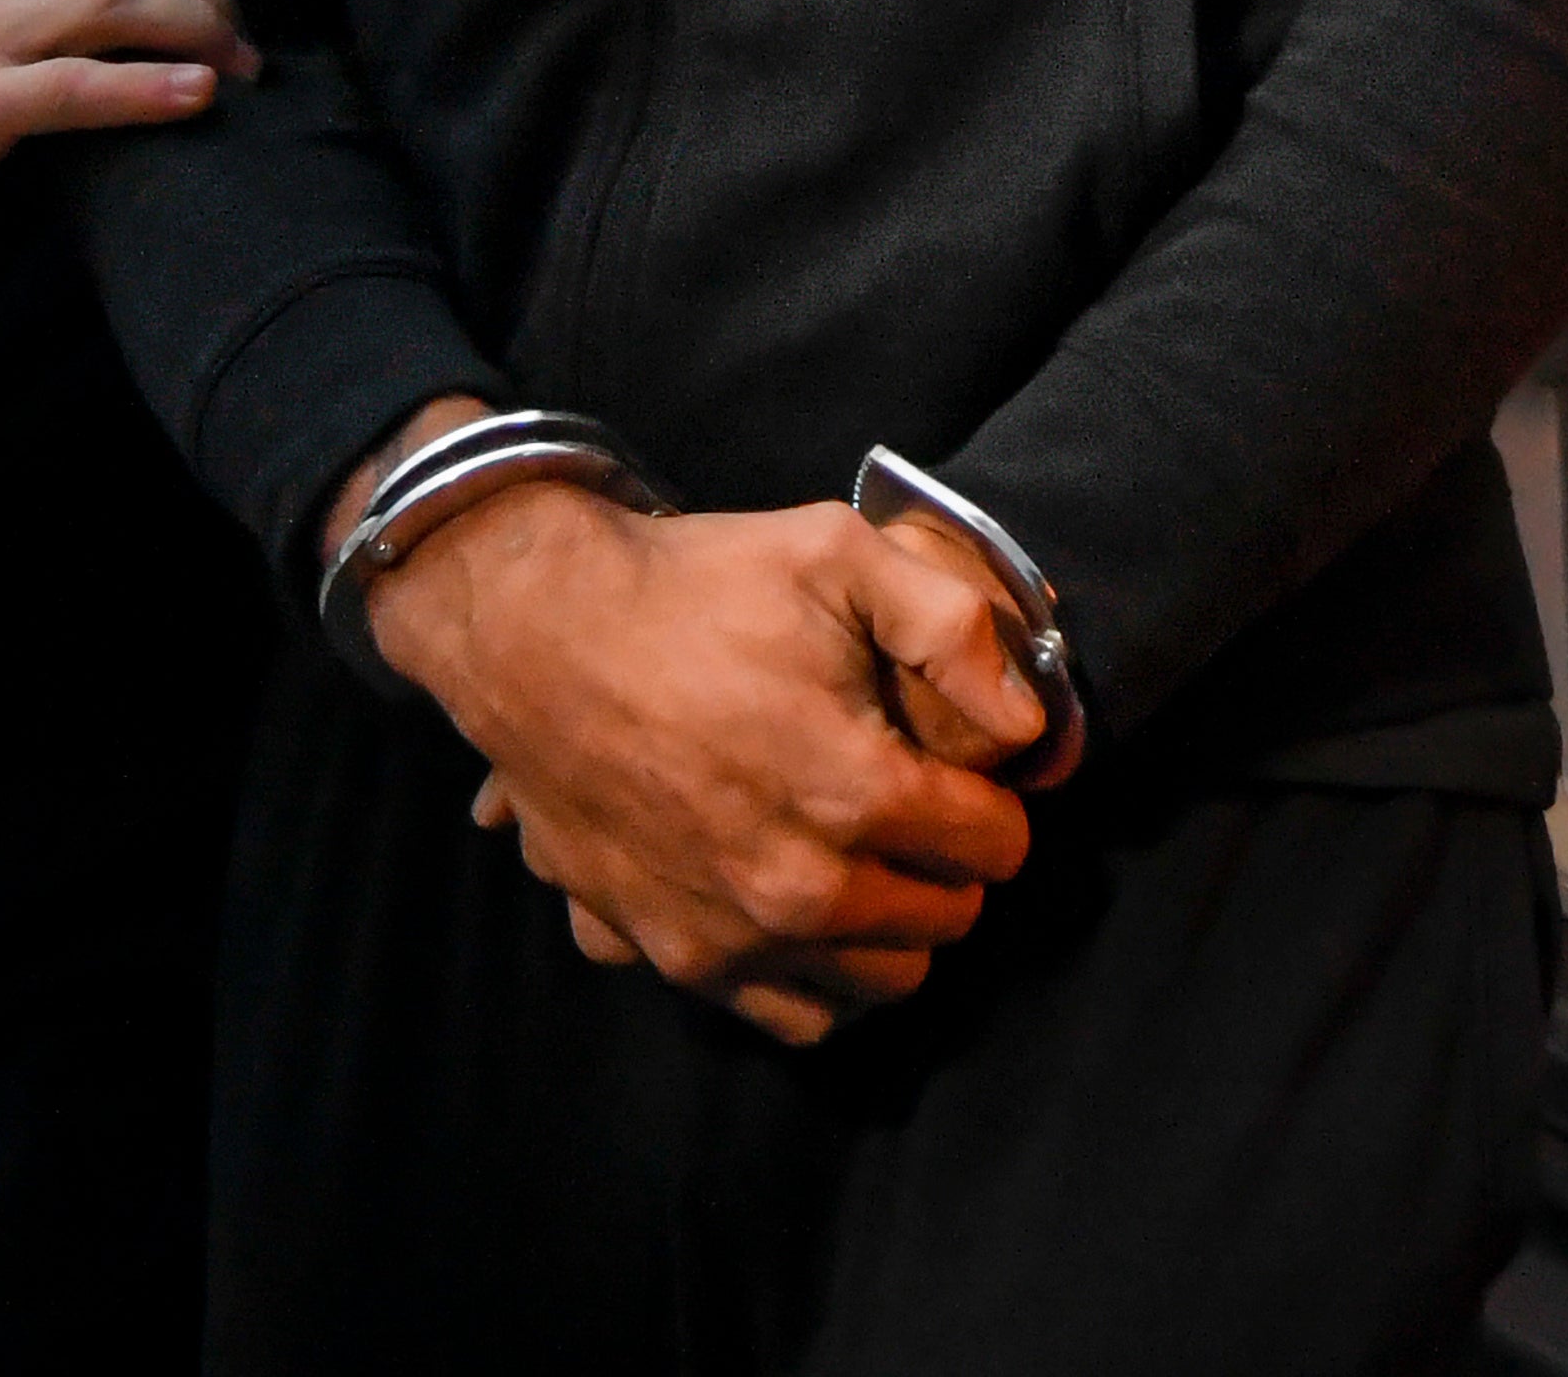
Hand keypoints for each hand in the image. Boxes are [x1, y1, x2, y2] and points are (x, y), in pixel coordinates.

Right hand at [370, 475, 1045, 1043]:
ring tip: (871, 864)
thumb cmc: (693, 586)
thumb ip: (954, 626)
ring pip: (877, 983)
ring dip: (893, 931)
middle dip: (951, 867)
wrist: (537, 631)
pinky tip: (807, 913)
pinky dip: (816, 979)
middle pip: (944, 921)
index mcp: (851, 790)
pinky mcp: (673, 955)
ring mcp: (731, 934)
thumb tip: (1030, 724)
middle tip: (920, 814)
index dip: (996, 803)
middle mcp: (797, 886)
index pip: (991, 844)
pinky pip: (788, 1015)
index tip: (967, 775)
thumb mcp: (836, 553)